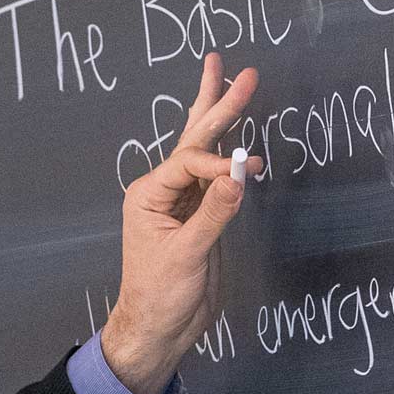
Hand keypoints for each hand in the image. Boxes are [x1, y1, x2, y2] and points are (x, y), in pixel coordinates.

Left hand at [103, 52, 262, 393]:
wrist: (160, 327)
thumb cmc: (160, 295)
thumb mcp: (186, 255)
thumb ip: (213, 215)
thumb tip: (239, 176)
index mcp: (148, 196)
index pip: (189, 161)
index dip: (218, 164)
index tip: (245, 177)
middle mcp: (162, 192)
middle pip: (194, 140)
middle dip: (216, 104)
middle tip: (234, 67)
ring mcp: (182, 202)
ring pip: (204, 152)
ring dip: (220, 118)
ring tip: (232, 82)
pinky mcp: (200, 216)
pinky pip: (216, 176)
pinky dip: (228, 152)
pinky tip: (233, 133)